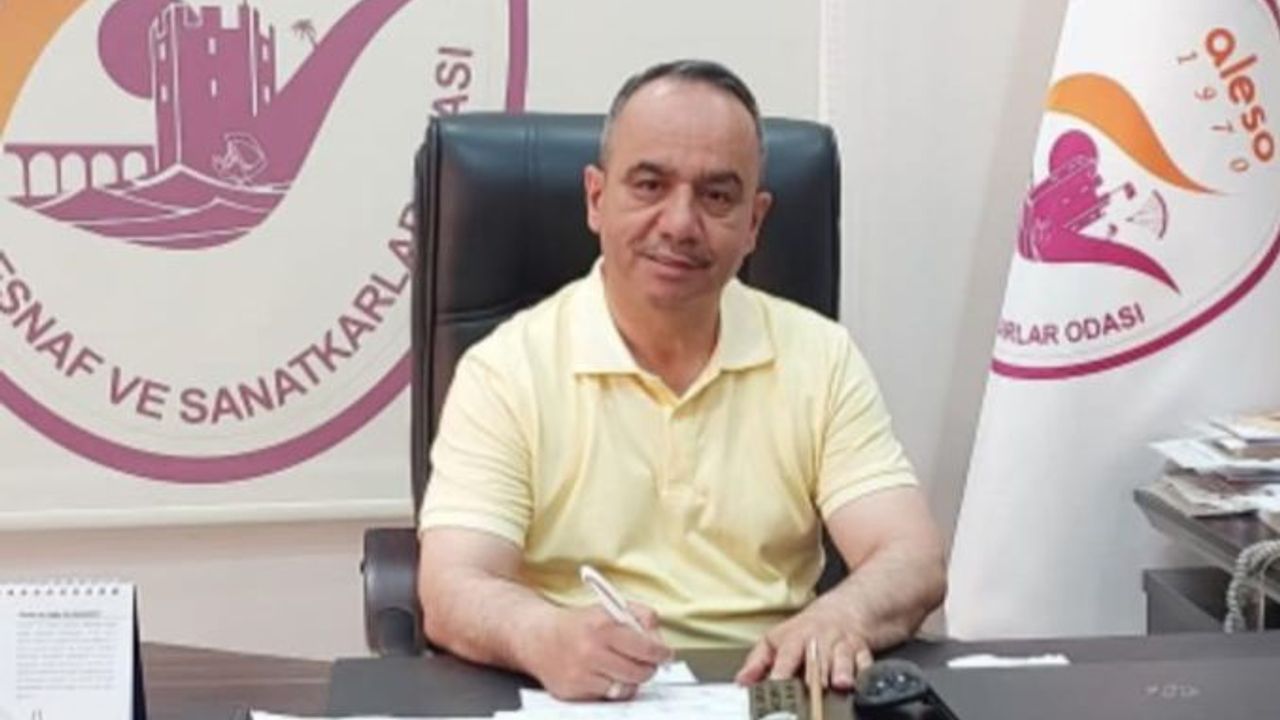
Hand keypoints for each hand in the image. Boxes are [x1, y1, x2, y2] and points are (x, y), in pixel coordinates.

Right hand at [523, 602, 671, 700]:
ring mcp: (580, 674)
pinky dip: (610, 688)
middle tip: (647, 664)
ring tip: (623, 668)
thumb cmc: (579, 624)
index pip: (645, 648)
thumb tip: (659, 640)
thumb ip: (641, 616)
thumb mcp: (610, 608)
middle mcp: (590, 651)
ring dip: (630, 681)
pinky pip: (606, 697)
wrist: (537, 637)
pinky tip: (604, 675)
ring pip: (624, 688)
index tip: (665, 655)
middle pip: (639, 672)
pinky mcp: (573, 692)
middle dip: (648, 669)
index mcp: (602, 626)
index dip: (661, 654)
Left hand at [734, 598, 873, 690]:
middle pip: (816, 659)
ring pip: (842, 659)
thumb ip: (758, 662)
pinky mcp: (862, 653)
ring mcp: (841, 647)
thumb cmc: (807, 630)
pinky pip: (865, 662)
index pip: (787, 656)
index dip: (781, 671)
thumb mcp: (776, 639)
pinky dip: (864, 672)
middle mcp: (819, 642)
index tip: (775, 685)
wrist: (844, 610)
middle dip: (813, 675)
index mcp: (796, 638)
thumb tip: (741, 682)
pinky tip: (861, 681)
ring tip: (839, 683)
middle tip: (808, 690)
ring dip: (841, 671)